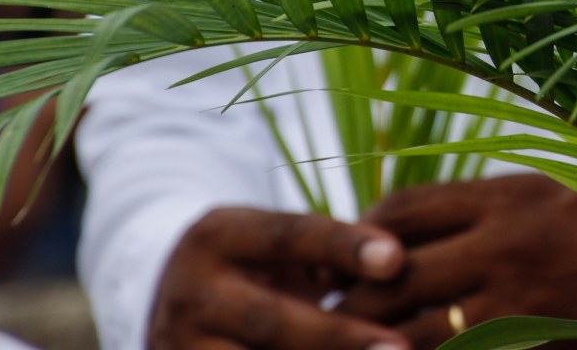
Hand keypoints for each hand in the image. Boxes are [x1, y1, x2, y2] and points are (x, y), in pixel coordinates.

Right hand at [149, 207, 409, 349]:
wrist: (175, 306)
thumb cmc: (255, 269)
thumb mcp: (276, 246)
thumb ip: (328, 253)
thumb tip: (398, 267)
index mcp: (218, 236)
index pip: (287, 237)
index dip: (343, 247)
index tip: (397, 259)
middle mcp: (193, 294)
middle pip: (270, 322)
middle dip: (339, 337)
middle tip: (401, 347)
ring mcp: (183, 347)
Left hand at [342, 175, 576, 349]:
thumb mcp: (559, 192)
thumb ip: (492, 204)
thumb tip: (421, 219)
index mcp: (508, 196)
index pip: (403, 208)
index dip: (360, 232)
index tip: (346, 252)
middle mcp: (504, 244)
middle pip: (394, 270)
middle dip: (352, 295)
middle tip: (327, 312)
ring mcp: (519, 300)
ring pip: (417, 328)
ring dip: (380, 340)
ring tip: (358, 344)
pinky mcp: (536, 343)